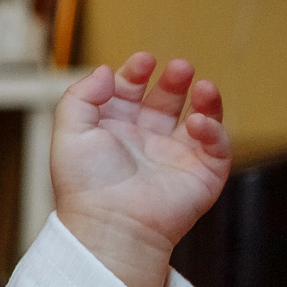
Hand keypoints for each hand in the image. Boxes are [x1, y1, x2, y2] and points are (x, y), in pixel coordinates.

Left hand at [50, 52, 232, 286]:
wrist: (111, 225)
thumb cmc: (85, 184)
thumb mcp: (69, 132)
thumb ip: (81, 96)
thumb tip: (105, 70)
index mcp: (113, 129)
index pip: (130, 91)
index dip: (136, 73)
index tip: (143, 61)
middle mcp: (145, 140)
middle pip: (165, 100)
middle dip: (174, 80)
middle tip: (180, 68)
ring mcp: (175, 156)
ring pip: (198, 118)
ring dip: (204, 98)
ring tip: (202, 85)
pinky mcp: (202, 173)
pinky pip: (216, 145)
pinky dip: (213, 129)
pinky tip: (198, 122)